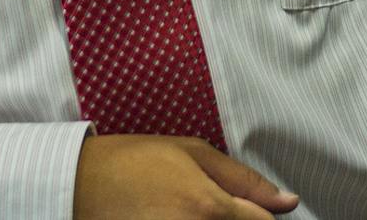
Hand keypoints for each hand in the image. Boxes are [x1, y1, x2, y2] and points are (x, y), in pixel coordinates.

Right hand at [72, 135, 299, 218]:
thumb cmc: (136, 160)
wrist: (79, 184)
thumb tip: (288, 202)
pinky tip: (179, 215)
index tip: (258, 210)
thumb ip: (244, 180)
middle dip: (239, 219)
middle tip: (206, 204)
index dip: (266, 217)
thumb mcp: (193, 153)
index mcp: (209, 208)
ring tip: (189, 207)